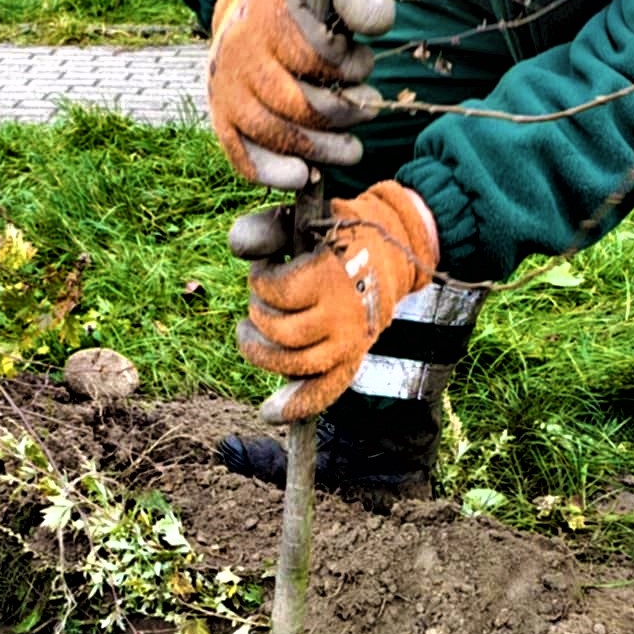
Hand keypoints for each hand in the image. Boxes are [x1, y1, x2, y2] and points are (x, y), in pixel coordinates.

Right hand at [207, 0, 395, 191]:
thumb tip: (381, 24)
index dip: (350, 67)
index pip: (315, 55)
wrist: (248, 7)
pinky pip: (242, 156)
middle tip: (370, 110)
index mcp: (267, 16)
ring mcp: (225, 90)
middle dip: (342, 114)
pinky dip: (273, 173)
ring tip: (352, 150)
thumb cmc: (302, 2)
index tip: (362, 63)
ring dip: (320, 149)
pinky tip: (304, 177)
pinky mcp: (221, 119)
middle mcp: (239, 55)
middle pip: (296, 103)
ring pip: (272, 133)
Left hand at [233, 182, 437, 422]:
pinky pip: (323, 392)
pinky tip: (271, 413)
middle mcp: (343, 315)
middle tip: (262, 300)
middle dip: (260, 314)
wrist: (395, 251)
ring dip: (263, 352)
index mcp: (333, 275)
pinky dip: (297, 406)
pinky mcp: (352, 358)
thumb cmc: (339, 234)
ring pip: (293, 364)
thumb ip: (268, 229)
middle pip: (281, 332)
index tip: (266, 269)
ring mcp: (349, 342)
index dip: (261, 281)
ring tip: (251, 335)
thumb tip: (239, 247)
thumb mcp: (306, 220)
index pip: (279, 293)